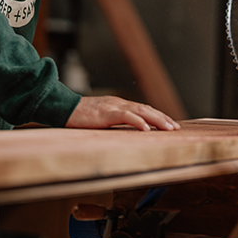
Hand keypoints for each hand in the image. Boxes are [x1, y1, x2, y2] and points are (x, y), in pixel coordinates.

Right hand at [65, 95, 180, 130]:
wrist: (62, 107)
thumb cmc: (78, 116)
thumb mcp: (100, 119)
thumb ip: (112, 123)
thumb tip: (125, 134)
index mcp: (118, 105)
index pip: (143, 109)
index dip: (157, 116)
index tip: (169, 125)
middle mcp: (119, 103)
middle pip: (146, 109)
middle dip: (162, 118)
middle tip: (175, 128)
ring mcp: (113, 106)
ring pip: (140, 111)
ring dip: (156, 120)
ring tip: (168, 128)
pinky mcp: (105, 113)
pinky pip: (125, 117)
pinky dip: (137, 122)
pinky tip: (146, 129)